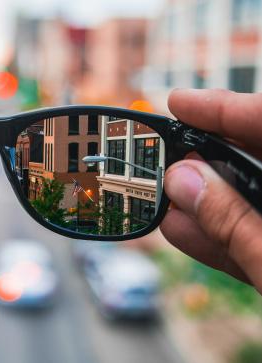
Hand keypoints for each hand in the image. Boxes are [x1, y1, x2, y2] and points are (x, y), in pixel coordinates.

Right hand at [162, 88, 261, 292]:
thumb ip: (236, 224)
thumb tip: (185, 182)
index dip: (228, 110)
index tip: (181, 104)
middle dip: (211, 162)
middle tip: (167, 160)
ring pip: (257, 207)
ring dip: (208, 207)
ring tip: (164, 201)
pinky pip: (259, 243)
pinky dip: (223, 241)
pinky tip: (184, 233)